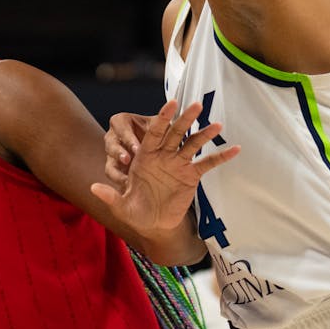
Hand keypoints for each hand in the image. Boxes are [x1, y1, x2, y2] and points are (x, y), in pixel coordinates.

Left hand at [90, 99, 239, 236]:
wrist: (154, 225)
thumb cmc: (136, 212)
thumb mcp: (122, 207)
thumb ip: (111, 196)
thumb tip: (93, 189)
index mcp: (145, 157)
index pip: (153, 132)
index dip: (161, 118)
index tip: (170, 103)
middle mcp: (163, 155)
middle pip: (175, 133)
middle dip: (185, 119)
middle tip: (196, 104)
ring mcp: (178, 164)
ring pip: (192, 144)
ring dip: (205, 134)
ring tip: (218, 124)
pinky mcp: (191, 176)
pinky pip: (207, 164)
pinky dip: (221, 157)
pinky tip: (236, 149)